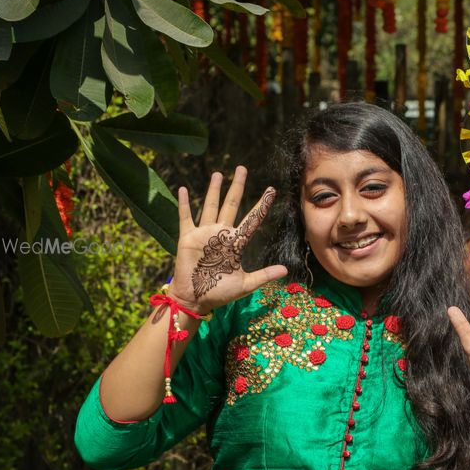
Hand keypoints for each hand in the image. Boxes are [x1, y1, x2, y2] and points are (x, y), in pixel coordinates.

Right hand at [168, 167, 286, 313]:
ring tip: (219, 173)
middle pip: (231, 204)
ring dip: (214, 190)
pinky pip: (185, 217)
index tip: (271, 190)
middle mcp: (221, 234)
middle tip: (242, 169)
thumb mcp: (245, 284)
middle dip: (237, 187)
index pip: (252, 219)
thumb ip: (264, 275)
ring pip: (211, 206)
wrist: (195, 300)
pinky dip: (184, 204)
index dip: (261, 205)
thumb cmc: (219, 293)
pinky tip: (183, 189)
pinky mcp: (188, 238)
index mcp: (236, 243)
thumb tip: (286, 270)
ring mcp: (204, 234)